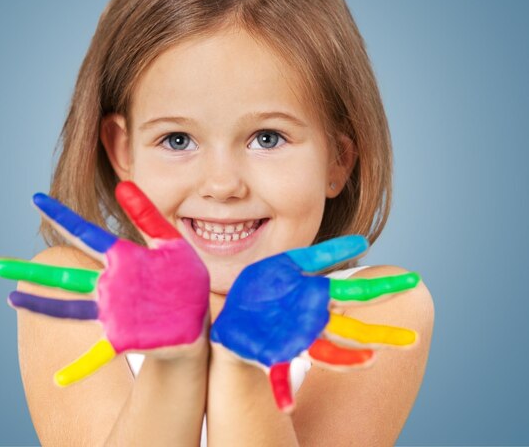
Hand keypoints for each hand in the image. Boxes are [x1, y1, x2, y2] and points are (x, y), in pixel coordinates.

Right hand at [0, 181, 209, 385]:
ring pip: (70, 308)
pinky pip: (97, 355)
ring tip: (11, 300)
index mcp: (122, 258)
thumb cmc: (185, 280)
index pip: (86, 233)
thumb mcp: (169, 243)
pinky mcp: (126, 337)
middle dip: (32, 270)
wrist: (200, 319)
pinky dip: (78, 368)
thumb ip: (146, 215)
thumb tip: (122, 184)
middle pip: (65, 274)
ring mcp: (114, 311)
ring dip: (41, 307)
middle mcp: (110, 284)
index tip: (36, 199)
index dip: (60, 217)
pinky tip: (59, 379)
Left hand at [210, 235, 420, 412]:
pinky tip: (287, 406)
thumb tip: (363, 241)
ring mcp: (296, 340)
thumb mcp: (291, 263)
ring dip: (348, 359)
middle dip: (381, 336)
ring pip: (327, 353)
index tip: (413, 281)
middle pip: (352, 331)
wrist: (233, 315)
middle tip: (412, 340)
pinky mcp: (272, 354)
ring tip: (371, 359)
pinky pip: (278, 377)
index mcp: (318, 299)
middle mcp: (314, 323)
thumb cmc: (265, 289)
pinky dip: (283, 392)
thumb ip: (324, 254)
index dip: (384, 288)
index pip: (356, 292)